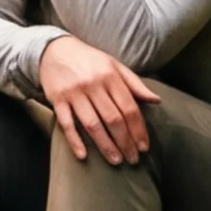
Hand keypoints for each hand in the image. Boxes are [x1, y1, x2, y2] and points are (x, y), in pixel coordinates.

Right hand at [36, 34, 157, 162]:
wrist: (54, 49)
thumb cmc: (89, 60)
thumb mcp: (114, 65)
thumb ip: (135, 84)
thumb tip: (156, 100)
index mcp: (110, 76)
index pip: (129, 108)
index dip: (138, 130)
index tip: (144, 147)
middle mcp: (93, 85)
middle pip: (113, 119)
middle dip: (125, 142)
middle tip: (133, 159)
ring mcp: (74, 93)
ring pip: (92, 124)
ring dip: (105, 145)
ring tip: (116, 160)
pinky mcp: (57, 100)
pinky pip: (66, 123)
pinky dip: (75, 140)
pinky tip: (83, 155)